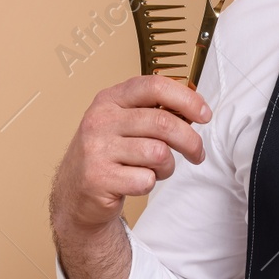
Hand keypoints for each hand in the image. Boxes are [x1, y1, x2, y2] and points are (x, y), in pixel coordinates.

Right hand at [49, 74, 211, 234]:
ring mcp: (97, 148)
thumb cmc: (108, 154)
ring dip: (166, 166)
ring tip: (156, 170)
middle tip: (197, 153)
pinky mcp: (98, 178)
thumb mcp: (123, 123)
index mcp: (110, 99)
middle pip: (163, 122)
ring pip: (158, 153)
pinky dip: (148, 184)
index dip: (186, 98)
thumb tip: (195, 111)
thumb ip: (153, 112)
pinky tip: (135, 182)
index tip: (204, 114)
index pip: (154, 86)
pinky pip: (145, 180)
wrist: (74, 192)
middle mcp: (101, 119)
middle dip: (190, 141)